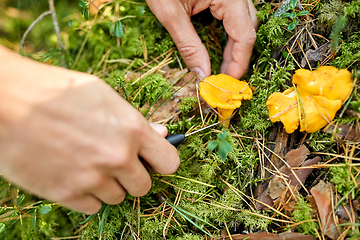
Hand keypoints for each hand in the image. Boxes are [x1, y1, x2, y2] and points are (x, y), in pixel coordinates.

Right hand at [0, 46, 179, 213]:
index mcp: (132, 129)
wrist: (8, 102)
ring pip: (118, 197)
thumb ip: (135, 120)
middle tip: (116, 162)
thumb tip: (161, 134)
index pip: (169, 162)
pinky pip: (92, 208)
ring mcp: (92, 178)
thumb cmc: (56, 91)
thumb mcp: (103, 95)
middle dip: (133, 176)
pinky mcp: (67, 193)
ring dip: (110, 185)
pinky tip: (76, 176)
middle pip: (144, 186)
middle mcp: (118, 157)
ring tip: (90, 165)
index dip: (162, 162)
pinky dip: (88, 196)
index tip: (153, 161)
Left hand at [146, 0, 258, 78]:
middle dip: (238, 56)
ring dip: (235, 45)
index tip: (228, 82)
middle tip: (224, 77)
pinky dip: (230, 32)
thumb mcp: (171, 14)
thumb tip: (201, 74)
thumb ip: (189, 46)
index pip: (245, 36)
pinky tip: (219, 44)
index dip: (239, 62)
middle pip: (248, 29)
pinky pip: (234, 14)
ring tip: (222, 65)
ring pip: (243, 22)